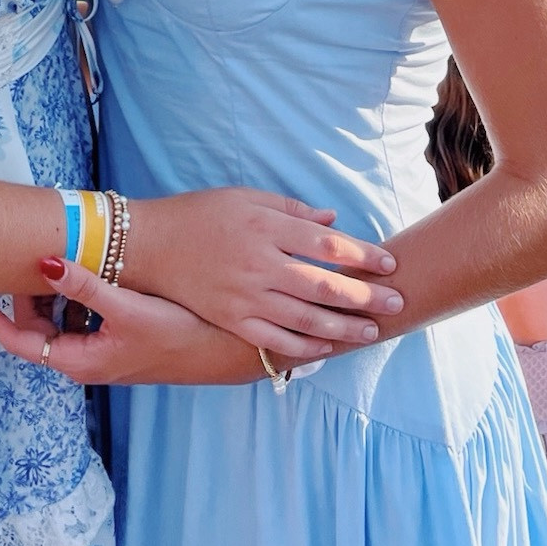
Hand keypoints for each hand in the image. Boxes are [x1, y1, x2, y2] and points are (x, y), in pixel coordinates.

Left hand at [0, 259, 278, 385]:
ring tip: (52, 254)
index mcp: (79, 360)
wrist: (228, 351)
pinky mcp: (120, 337)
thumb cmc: (180, 334)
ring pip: (61, 318)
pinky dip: (77, 292)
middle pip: (36, 327)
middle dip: (25, 293)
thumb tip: (43, 261)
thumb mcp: (128, 308)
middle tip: (21, 256)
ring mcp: (102, 349)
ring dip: (53, 291)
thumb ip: (85, 285)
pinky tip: (89, 265)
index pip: (16, 340)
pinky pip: (84, 314)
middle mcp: (85, 359)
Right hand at [124, 188, 402, 363]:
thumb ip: (293, 210)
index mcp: (267, 227)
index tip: (390, 262)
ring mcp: (246, 295)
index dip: (363, 254)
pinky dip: (304, 346)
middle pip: (324, 284)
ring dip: (343, 326)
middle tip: (396, 302)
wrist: (150, 246)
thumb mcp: (247, 198)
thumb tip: (333, 221)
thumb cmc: (201, 214)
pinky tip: (326, 348)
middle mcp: (260, 263)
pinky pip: (275, 339)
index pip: (328, 244)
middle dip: (365, 296)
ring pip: (305, 317)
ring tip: (371, 331)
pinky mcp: (231, 319)